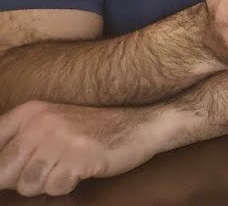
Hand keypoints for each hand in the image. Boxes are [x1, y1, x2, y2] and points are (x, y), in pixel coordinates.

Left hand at [0, 101, 158, 196]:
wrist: (139, 125)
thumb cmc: (92, 130)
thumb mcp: (51, 123)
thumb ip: (21, 141)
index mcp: (29, 112)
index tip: (11, 172)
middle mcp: (39, 122)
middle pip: (2, 171)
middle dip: (19, 180)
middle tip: (44, 172)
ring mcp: (59, 139)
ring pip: (27, 185)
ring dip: (44, 185)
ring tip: (64, 170)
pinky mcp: (77, 156)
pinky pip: (54, 188)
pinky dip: (65, 186)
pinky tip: (79, 171)